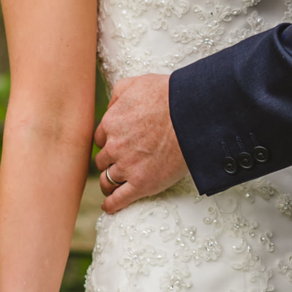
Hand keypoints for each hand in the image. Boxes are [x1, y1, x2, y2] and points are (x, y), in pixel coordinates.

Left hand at [96, 72, 187, 211]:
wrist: (191, 116)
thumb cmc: (168, 95)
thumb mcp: (137, 83)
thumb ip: (119, 94)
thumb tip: (110, 106)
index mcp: (111, 124)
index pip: (100, 140)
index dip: (108, 143)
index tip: (115, 147)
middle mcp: (114, 147)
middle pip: (103, 161)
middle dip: (109, 162)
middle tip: (118, 165)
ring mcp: (127, 167)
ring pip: (108, 181)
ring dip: (109, 184)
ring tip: (112, 188)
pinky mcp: (142, 184)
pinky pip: (119, 200)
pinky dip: (112, 205)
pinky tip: (110, 208)